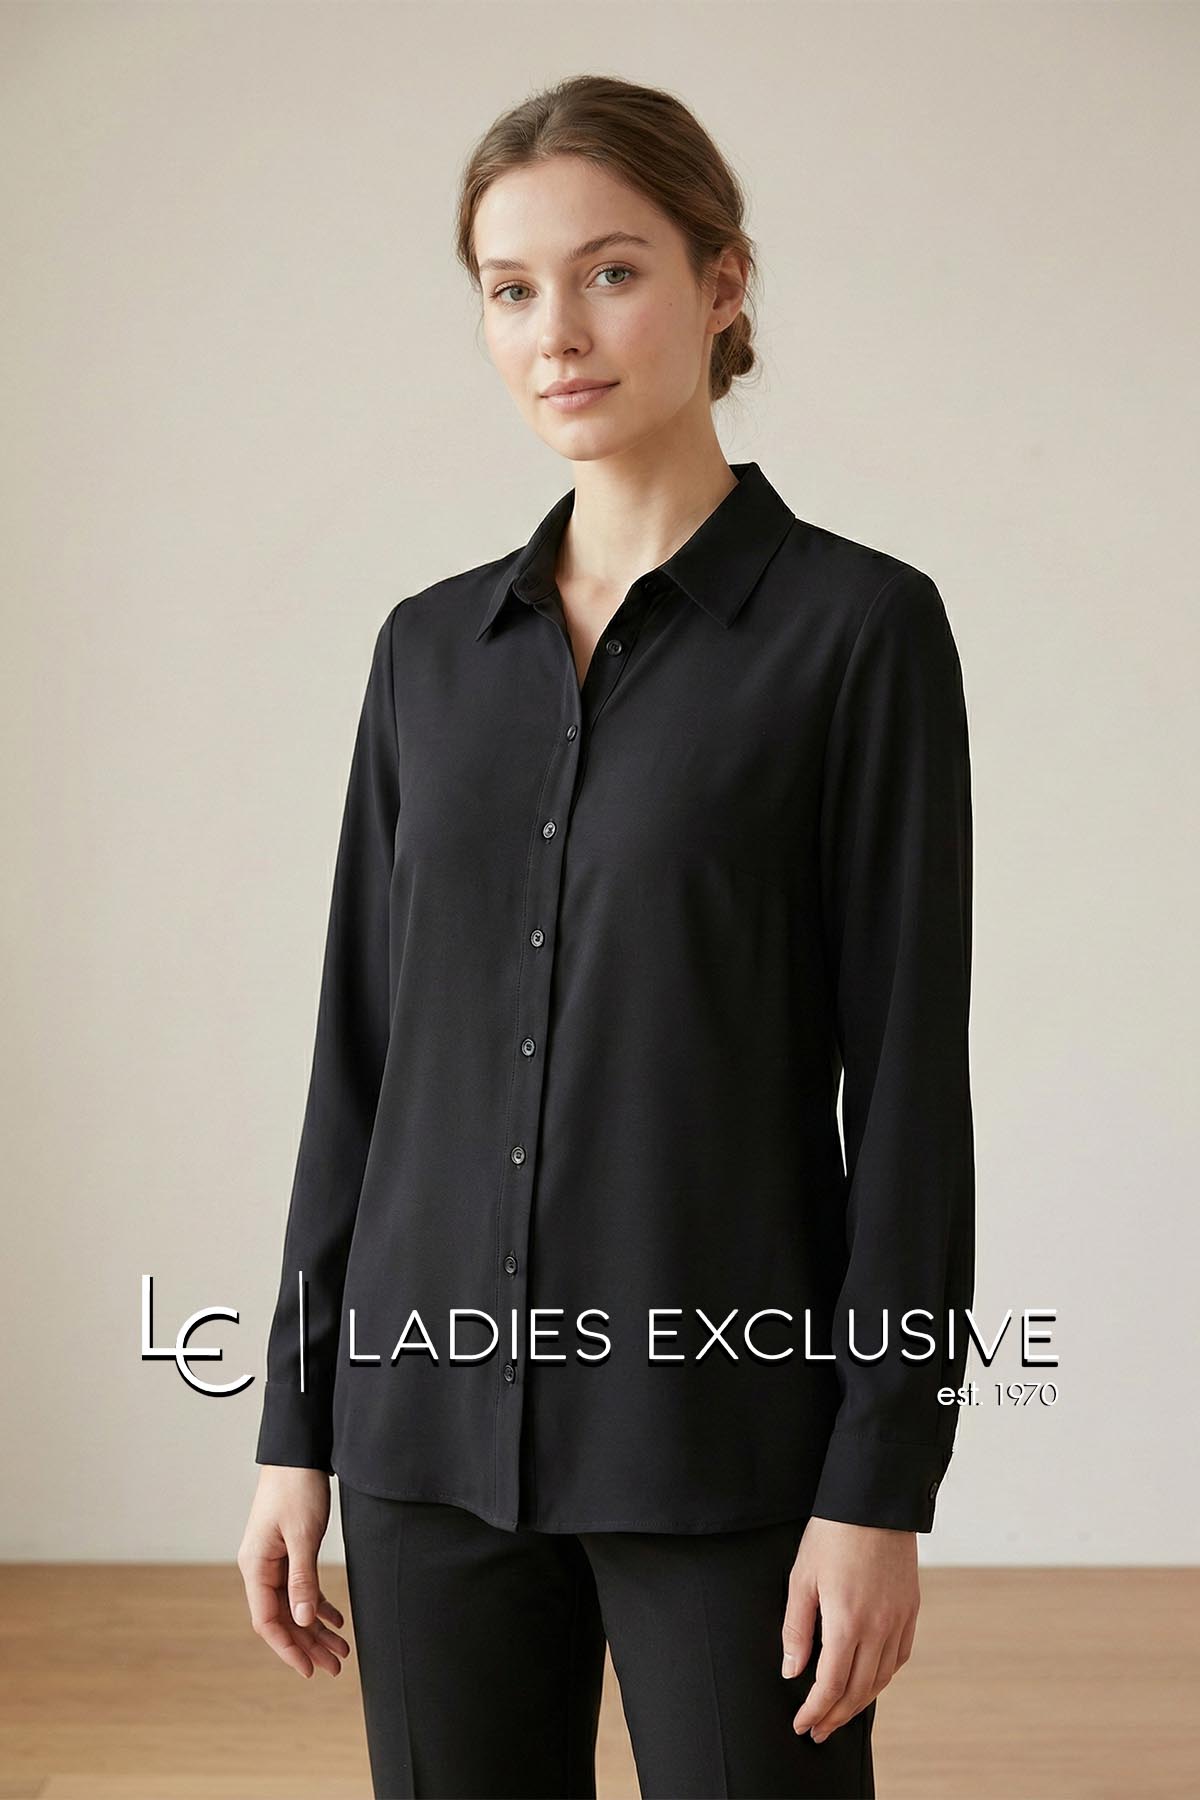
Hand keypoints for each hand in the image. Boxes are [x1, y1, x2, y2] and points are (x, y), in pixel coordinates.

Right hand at [238, 1466, 351, 1678]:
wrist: (298, 1452)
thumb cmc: (296, 1488)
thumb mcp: (303, 1535)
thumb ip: (302, 1579)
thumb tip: (303, 1620)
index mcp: (256, 1566)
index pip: (268, 1621)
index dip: (288, 1648)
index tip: (309, 1670)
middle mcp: (261, 1567)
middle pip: (284, 1617)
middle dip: (308, 1644)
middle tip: (336, 1666)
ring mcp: (275, 1560)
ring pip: (295, 1605)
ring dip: (316, 1627)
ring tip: (342, 1650)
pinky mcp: (289, 1550)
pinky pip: (302, 1587)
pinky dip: (319, 1603)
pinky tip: (337, 1619)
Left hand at [782, 1515, 918, 1741]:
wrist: (873, 1501)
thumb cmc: (831, 1534)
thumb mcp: (802, 1578)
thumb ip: (797, 1628)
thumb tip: (792, 1671)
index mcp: (847, 1622)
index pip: (831, 1685)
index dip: (815, 1710)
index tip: (802, 1725)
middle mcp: (879, 1628)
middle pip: (859, 1690)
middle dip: (836, 1716)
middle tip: (818, 1731)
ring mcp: (899, 1619)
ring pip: (882, 1678)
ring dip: (860, 1702)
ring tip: (840, 1713)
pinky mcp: (911, 1608)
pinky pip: (900, 1656)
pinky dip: (884, 1676)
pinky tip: (869, 1680)